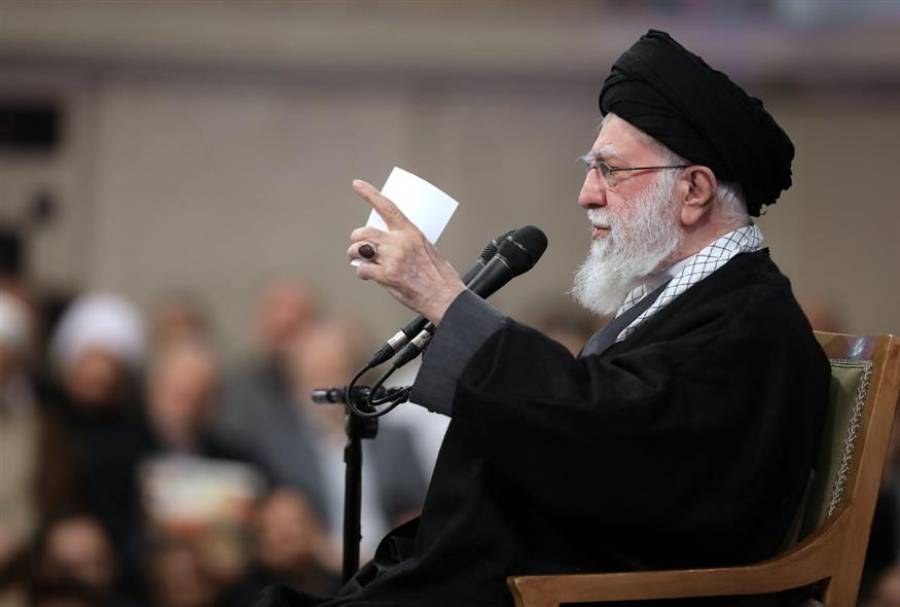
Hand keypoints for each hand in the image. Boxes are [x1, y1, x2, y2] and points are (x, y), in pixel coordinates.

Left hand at [348, 179, 464, 324]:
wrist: (445, 297)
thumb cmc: (439, 276)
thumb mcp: (427, 249)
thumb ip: (406, 243)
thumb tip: (388, 246)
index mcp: (411, 232)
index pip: (387, 207)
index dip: (370, 194)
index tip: (357, 184)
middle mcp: (400, 243)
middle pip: (365, 231)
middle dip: (356, 238)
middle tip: (356, 246)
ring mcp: (392, 259)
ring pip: (359, 249)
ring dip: (354, 254)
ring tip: (357, 259)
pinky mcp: (387, 276)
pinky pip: (362, 269)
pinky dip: (361, 273)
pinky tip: (367, 276)